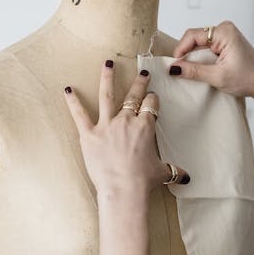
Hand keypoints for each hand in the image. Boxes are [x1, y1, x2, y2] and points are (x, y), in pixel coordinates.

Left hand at [63, 62, 189, 198]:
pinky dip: (72, 102)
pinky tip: (67, 89)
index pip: (150, 105)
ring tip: (107, 64)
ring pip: (107, 96)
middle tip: (141, 73)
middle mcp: (126, 121)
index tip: (152, 97)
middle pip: (133, 96)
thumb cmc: (143, 181)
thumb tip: (186, 178)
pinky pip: (79, 115)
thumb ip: (173, 171)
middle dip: (138, 83)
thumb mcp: (162, 173)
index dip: (152, 100)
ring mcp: (107, 126)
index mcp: (145, 127)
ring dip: (107, 78)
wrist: (123, 190)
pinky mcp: (89, 135)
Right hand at [169, 21, 253, 97]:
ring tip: (193, 71)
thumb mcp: (218, 77)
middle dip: (187, 54)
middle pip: (195, 38)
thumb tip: (174, 68)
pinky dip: (201, 58)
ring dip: (194, 57)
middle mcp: (224, 29)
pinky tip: (202, 69)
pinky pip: (206, 47)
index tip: (174, 65)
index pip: (192, 35)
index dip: (181, 49)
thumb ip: (194, 71)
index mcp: (224, 32)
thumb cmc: (249, 79)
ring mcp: (225, 35)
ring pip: (199, 44)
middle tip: (181, 70)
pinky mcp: (225, 43)